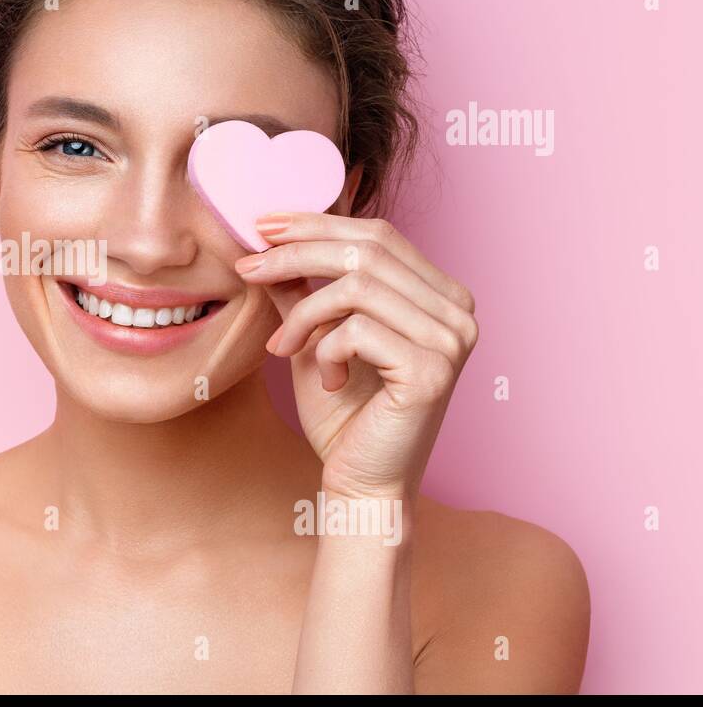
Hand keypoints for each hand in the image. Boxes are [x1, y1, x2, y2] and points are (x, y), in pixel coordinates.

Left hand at [234, 212, 477, 500]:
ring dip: (304, 314)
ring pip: (357, 286)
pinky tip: (327, 380)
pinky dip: (325, 349)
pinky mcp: (432, 369)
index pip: (378, 234)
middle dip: (297, 253)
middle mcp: (458, 311)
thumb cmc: (343, 414)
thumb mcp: (315, 337)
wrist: (361, 483)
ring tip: (283, 348)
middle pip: (367, 250)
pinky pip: (357, 329)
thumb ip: (302, 289)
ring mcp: (452, 339)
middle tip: (249, 268)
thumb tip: (266, 239)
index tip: (263, 226)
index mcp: (440, 295)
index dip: (317, 223)